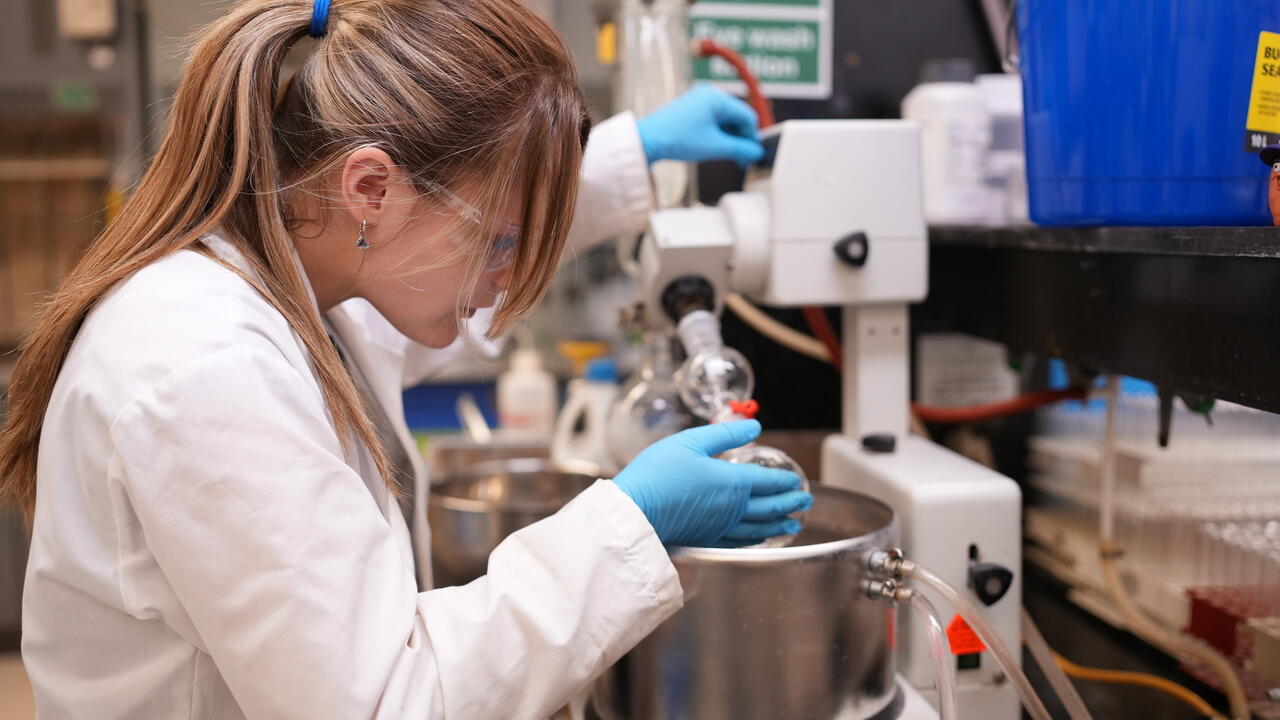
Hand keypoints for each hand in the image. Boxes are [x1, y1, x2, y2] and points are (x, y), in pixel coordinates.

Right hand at [612, 420, 811, 546]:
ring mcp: (722, 527)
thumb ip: (725, 434)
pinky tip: (760, 537)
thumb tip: (753, 427)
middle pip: (770, 507)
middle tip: (804, 501)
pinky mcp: (708, 540)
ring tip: (793, 524)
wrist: (635, 513)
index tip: (797, 481)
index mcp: (732, 482)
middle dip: (791, 503)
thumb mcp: (690, 442)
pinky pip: (742, 541)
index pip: (768, 481)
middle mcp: (733, 508)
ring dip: (780, 524)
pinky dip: (757, 538)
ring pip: (760, 527)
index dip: (786, 481)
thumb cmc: (658, 474)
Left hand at [635, 84, 763, 167]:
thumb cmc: (677, 140)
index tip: (751, 156)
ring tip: (726, 155)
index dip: (752, 138)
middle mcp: (709, 94)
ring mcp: (698, 99)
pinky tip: (713, 147)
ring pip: (724, 119)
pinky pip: (712, 118)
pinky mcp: (690, 107)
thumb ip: (740, 150)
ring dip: (728, 137)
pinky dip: (716, 132)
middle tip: (740, 159)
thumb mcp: (715, 147)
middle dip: (740, 138)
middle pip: (736, 117)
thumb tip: (756, 153)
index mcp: (717, 98)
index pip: (747, 117)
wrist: (647, 141)